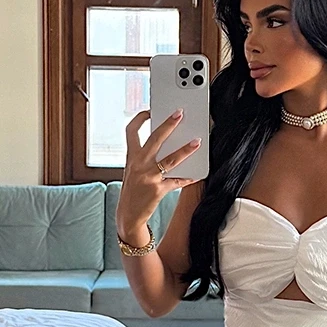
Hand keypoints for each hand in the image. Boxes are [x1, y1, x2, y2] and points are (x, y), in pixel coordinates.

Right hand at [117, 107, 201, 234]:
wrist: (128, 215)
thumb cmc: (133, 191)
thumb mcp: (133, 171)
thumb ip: (146, 158)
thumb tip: (169, 145)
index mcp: (131, 157)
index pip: (131, 132)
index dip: (140, 119)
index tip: (150, 111)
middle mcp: (138, 164)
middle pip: (154, 139)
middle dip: (168, 124)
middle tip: (180, 114)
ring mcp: (149, 177)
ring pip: (170, 159)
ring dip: (185, 150)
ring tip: (197, 142)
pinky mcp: (158, 190)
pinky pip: (177, 181)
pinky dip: (188, 177)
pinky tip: (196, 174)